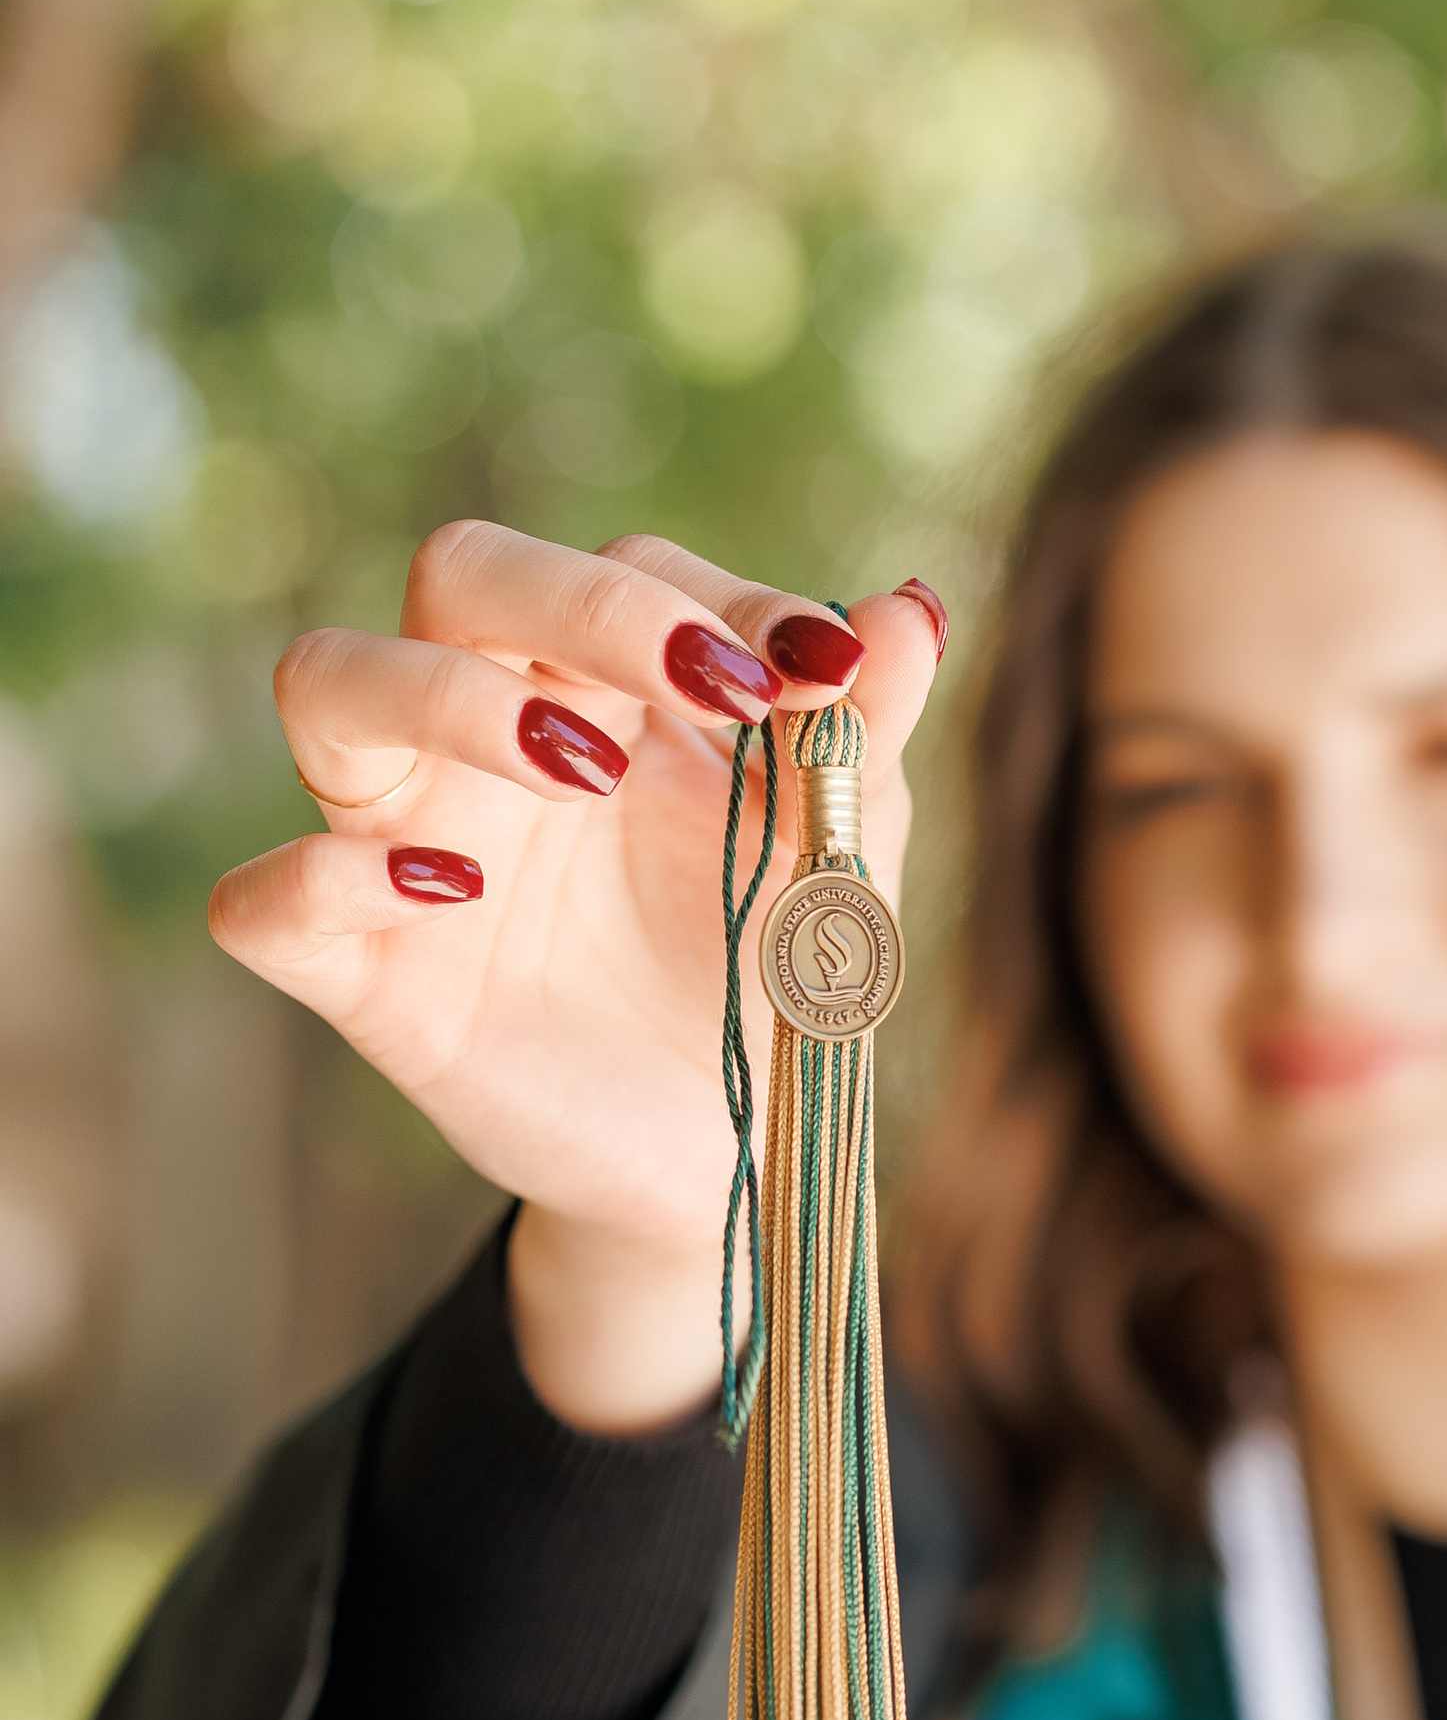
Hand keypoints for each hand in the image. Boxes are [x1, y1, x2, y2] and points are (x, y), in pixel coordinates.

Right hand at [212, 526, 948, 1429]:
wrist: (733, 1154)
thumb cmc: (768, 965)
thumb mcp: (839, 850)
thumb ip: (865, 730)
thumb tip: (907, 607)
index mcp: (609, 683)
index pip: (625, 566)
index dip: (719, 601)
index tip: (822, 670)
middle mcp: (489, 732)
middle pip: (463, 574)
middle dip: (583, 601)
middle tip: (710, 683)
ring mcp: (409, 841)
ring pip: (328, 684)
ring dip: (446, 695)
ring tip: (579, 767)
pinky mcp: (364, 973)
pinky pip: (266, 901)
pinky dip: (321, 878)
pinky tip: (447, 892)